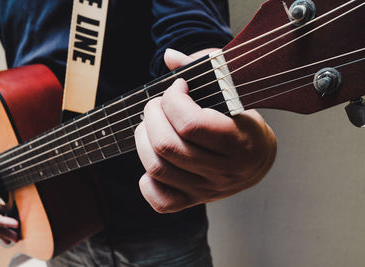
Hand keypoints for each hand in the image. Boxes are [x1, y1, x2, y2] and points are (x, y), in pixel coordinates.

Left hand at [135, 48, 276, 212]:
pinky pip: (159, 200)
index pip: (191, 123)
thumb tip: (168, 55)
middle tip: (157, 104)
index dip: (174, 99)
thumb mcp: (232, 91)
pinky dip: (147, 179)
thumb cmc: (242, 121)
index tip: (178, 87)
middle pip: (167, 145)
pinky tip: (156, 157)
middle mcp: (223, 171)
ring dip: (143, 139)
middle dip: (152, 116)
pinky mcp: (192, 201)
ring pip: (157, 168)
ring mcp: (206, 190)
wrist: (255, 161)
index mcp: (239, 142)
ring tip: (149, 125)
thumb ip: (204, 67)